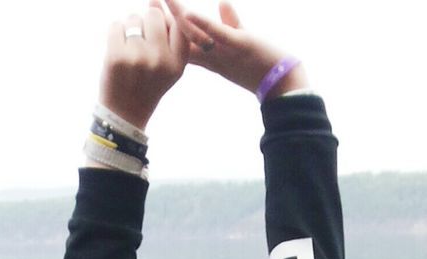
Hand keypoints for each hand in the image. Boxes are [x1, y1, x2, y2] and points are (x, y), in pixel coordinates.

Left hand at [98, 3, 189, 129]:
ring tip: (129, 48)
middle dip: (145, 21)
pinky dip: (115, 33)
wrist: (124, 113)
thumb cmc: (147, 85)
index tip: (160, 24)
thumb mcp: (168, 67)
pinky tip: (117, 49)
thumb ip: (168, 36)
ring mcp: (138, 58)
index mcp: (177, 63)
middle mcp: (160, 60)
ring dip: (129, 27)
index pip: (180, 23)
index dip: (168, 17)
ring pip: (133, 18)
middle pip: (154, 15)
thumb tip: (155, 0)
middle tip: (141, 39)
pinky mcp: (116, 57)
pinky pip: (115, 25)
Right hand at [162, 0, 308, 96]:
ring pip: (195, 35)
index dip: (166, 24)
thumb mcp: (240, 40)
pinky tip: (189, 13)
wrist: (280, 83)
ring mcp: (225, 50)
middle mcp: (213, 54)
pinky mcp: (241, 45)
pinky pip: (218, 35)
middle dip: (164, 20)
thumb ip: (229, 22)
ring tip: (161, 2)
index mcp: (209, 53)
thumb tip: (221, 2)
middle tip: (147, 5)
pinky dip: (204, 24)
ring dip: (178, 18)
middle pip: (181, 36)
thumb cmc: (260, 63)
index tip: (152, 9)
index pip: (181, 37)